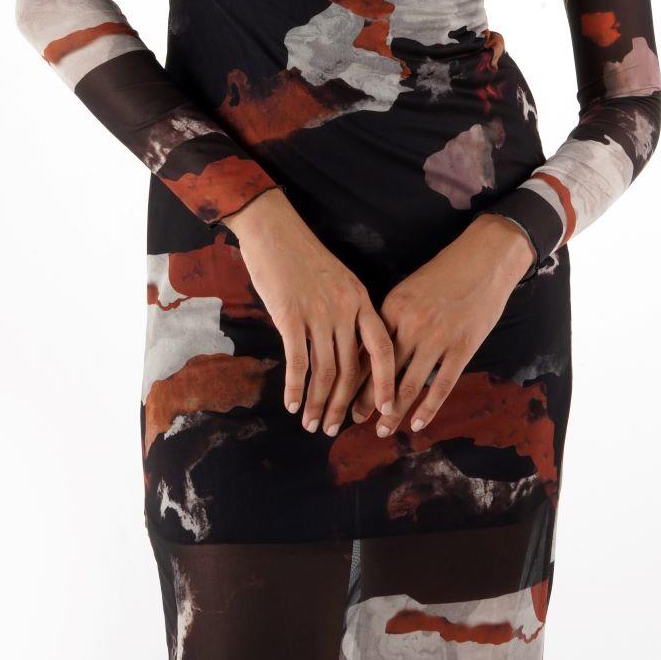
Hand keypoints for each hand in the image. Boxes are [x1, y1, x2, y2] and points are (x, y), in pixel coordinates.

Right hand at [227, 187, 397, 434]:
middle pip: (351, 369)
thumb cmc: (304, 256)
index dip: (385, 382)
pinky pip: (297, 362)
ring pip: (325, 372)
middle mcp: (344, 309)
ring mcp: (318, 313)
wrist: (275, 230)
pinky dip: (296, 389)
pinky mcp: (289, 316)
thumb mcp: (339, 281)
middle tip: (336, 429)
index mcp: (360, 300)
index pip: (382, 349)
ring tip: (313, 424)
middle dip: (344, 405)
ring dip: (319, 404)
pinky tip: (292, 405)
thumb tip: (348, 352)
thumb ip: (347, 313)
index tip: (385, 408)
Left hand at [348, 213, 536, 436]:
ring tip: (382, 430)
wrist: (484, 258)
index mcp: (392, 308)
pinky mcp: (463, 347)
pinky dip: (428, 408)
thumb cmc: (445, 273)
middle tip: (352, 421)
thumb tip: (368, 351)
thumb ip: (392, 320)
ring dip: (393, 411)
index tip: (339, 396)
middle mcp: (411, 325)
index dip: (351, 377)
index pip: (366, 351)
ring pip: (409, 384)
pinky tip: (417, 423)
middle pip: (383, 372)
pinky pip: (441, 385)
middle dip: (366, 401)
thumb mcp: (409, 290)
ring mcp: (438, 338)